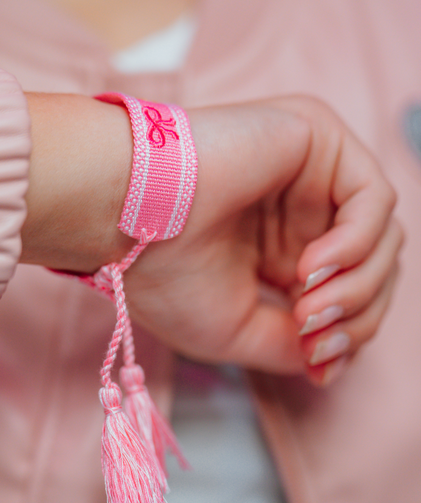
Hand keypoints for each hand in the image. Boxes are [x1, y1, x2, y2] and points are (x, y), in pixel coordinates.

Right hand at [124, 96, 401, 384]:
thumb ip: (291, 346)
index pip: (344, 292)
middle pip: (371, 268)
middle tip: (314, 342)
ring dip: (357, 289)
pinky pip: (373, 198)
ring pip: (381, 238)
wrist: (122, 213)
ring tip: (309, 309)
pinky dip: (357, 244)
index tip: (318, 366)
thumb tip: (332, 359)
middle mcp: (297, 211)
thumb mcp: (235, 331)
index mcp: (277, 249)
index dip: (346, 335)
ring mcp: (308, 173)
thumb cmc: (163, 272)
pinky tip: (311, 267)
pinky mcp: (314, 136)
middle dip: (356, 318)